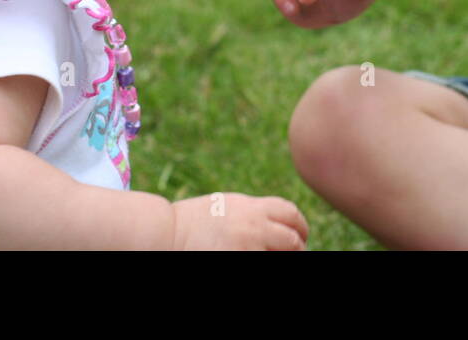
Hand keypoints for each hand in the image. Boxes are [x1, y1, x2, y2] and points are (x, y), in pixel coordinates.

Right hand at [171, 193, 308, 249]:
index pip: (290, 213)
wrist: (166, 232)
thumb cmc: (194, 220)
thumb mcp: (228, 205)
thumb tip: (279, 223)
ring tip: (278, 258)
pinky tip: (255, 259)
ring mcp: (247, 247)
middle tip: (297, 254)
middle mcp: (254, 225)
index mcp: (252, 207)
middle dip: (299, 248)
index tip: (301, 236)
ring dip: (283, 258)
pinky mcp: (237, 259)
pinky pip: (263, 262)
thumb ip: (254, 211)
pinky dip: (266, 260)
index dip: (301, 226)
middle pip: (293, 239)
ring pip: (283, 255)